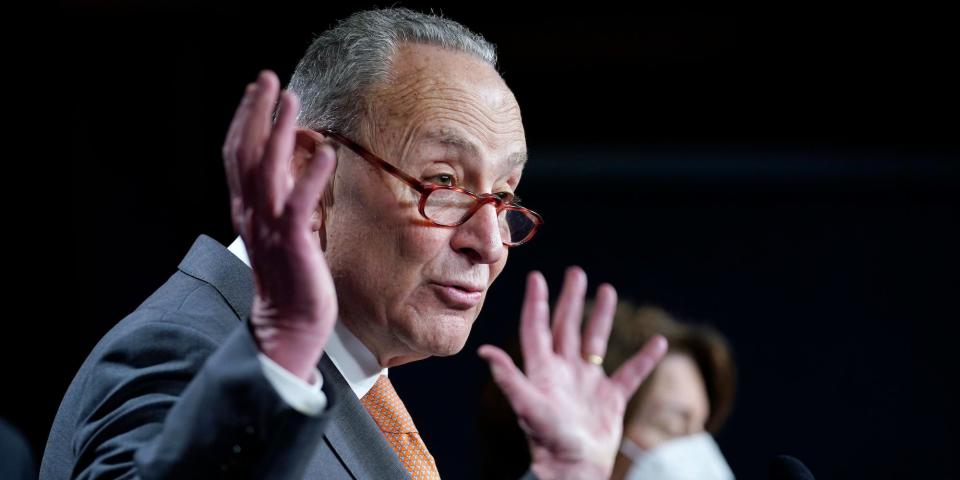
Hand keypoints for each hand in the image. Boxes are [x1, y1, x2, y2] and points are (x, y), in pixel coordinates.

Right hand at [222, 71, 337, 380]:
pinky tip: (324, 151)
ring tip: (290, 99)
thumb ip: (283, 200)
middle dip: (254, 112)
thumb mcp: (282, 231)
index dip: (244, 120)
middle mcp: (252, 214)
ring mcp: (270, 228)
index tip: (257, 90)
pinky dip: (310, 176)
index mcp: (247, 210)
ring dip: (278, 132)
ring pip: (267, 171)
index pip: (237, 155)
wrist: (289, 326)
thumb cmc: (290, 279)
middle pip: (244, 153)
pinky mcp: (294, 244)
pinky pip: (300, 204)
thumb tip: (298, 168)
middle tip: (265, 77)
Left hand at [479, 267, 667, 479]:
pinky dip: (645, 359)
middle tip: (576, 273)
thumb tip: (484, 351)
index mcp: (543, 370)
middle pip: (567, 327)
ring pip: (595, 342)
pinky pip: (630, 373)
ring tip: (607, 290)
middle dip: (570, 300)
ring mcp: (587, 384)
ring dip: (601, 317)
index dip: (536, 303)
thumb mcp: (527, 405)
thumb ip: (509, 377)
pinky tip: (659, 342)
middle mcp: (564, 372)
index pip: (537, 328)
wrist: (575, 470)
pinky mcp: (610, 399)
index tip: (536, 277)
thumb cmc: (548, 441)